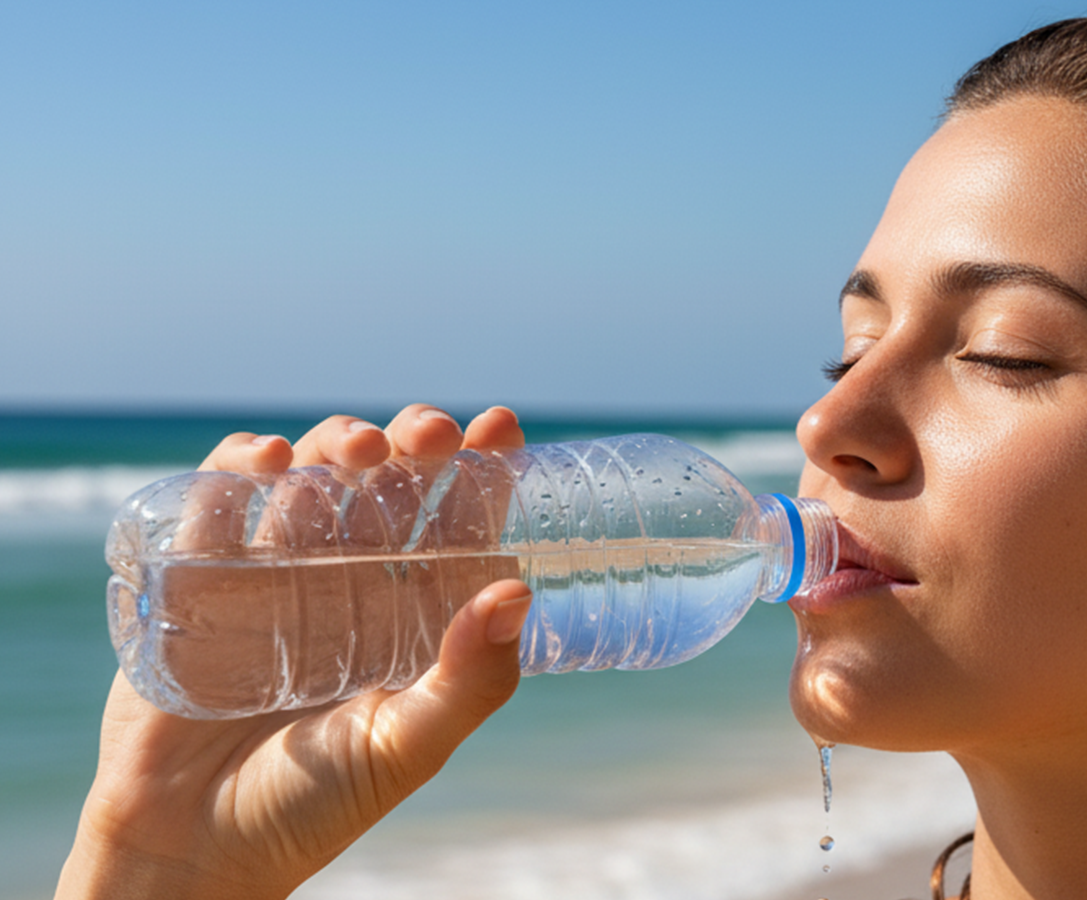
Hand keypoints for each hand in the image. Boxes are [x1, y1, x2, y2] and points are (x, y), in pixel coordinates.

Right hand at [58, 406, 530, 899]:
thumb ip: (470, 681)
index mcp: (412, 612)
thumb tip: (519, 592)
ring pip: (314, 476)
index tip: (503, 427)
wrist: (190, 849)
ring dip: (337, 444)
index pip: (458, 524)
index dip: (483, 471)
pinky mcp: (200, 577)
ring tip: (357, 452)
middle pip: (390, 484)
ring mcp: (276, 573)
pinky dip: (240, 466)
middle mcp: (351, 581)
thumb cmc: (311, 806)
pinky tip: (265, 460)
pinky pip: (219, 502)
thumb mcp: (407, 746)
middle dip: (414, 441)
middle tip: (432, 434)